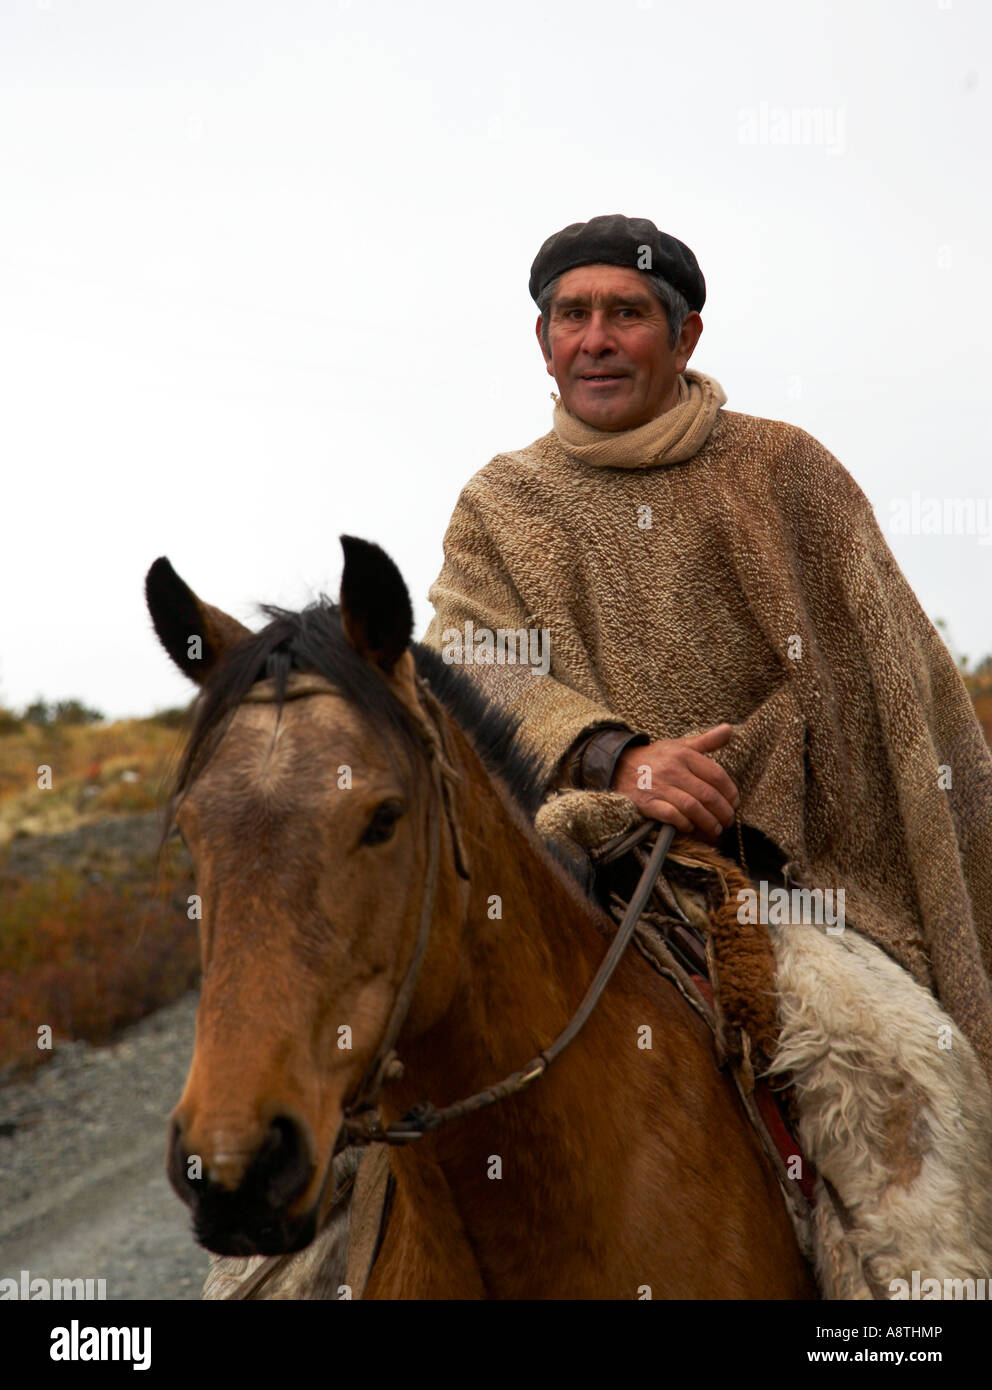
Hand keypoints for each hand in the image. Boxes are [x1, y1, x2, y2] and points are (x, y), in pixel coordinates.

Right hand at [611, 723, 739, 840]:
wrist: (618, 765)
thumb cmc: (655, 758)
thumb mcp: (679, 745)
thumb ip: (706, 741)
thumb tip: (729, 729)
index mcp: (684, 754)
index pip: (716, 775)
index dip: (730, 792)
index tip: (735, 803)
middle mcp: (672, 769)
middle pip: (708, 795)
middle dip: (723, 812)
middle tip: (728, 821)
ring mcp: (659, 786)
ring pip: (693, 808)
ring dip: (708, 822)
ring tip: (715, 829)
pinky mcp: (647, 803)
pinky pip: (672, 816)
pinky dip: (685, 824)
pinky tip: (691, 828)